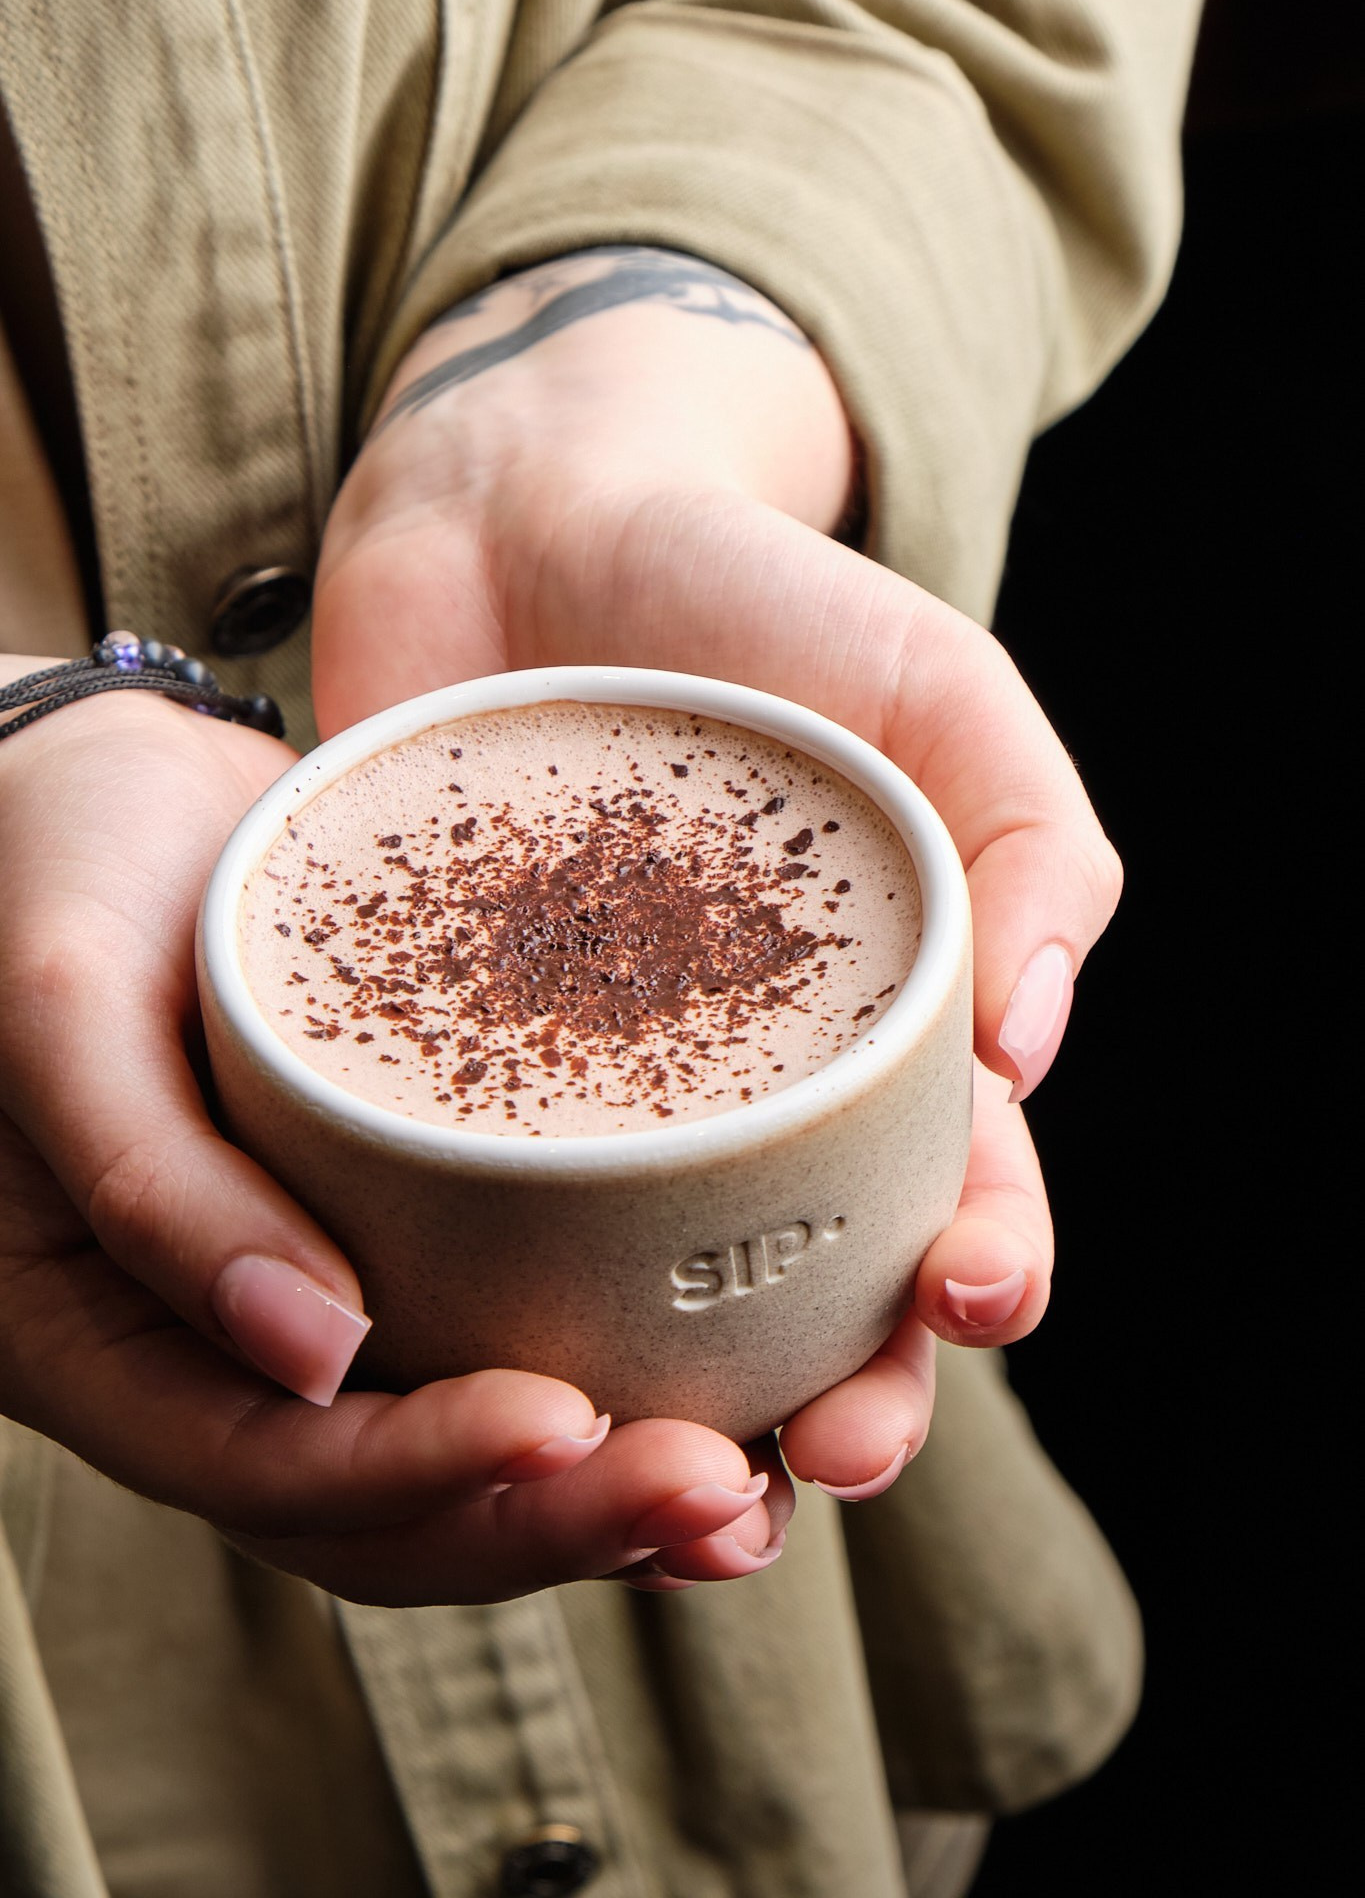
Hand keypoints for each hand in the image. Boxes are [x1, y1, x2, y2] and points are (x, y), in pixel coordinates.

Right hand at [0, 674, 789, 1597]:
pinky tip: (725, 1380)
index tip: (567, 1419)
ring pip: (456, 1460)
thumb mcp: (64, 1006)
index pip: (271, 1469)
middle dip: (557, 1518)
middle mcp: (211, 1356)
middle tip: (723, 1491)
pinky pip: (492, 1339)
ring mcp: (308, 1300)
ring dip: (599, 1491)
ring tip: (753, 1489)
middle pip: (391, 1512)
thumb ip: (153, 1184)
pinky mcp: (391, 1232)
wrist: (108, 793)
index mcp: (98, 1343)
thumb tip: (322, 1359)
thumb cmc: (46, 870)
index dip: (423, 1470)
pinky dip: (601, 1381)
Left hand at [314, 248, 1120, 1501]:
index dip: (976, 1267)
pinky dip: (474, 1287)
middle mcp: (730, 1091)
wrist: (531, 508)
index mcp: (871, 1030)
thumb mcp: (938, 688)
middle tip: (817, 1454)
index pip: (956, 1186)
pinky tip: (465, 1357)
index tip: (961, 1303)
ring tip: (661, 1466)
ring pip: (637, 1291)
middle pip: (802, 1284)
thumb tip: (1034, 1051)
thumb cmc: (761, 598)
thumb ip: (1030, 840)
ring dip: (670, 1399)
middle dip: (836, 1387)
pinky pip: (456, 1194)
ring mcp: (579, 1091)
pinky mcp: (432, 1062)